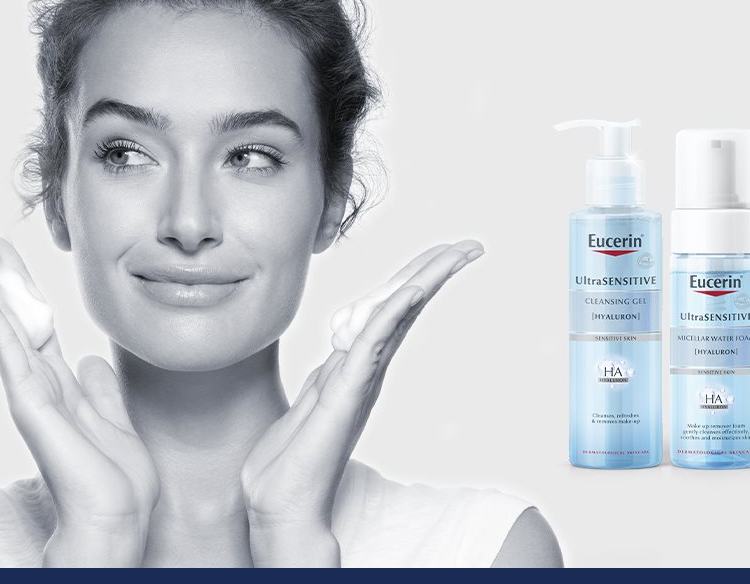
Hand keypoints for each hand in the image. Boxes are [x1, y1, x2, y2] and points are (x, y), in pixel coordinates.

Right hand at [0, 224, 155, 566]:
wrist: (115, 515)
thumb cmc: (118, 481)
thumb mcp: (116, 422)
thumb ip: (100, 390)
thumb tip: (90, 358)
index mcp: (60, 383)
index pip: (36, 319)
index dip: (21, 283)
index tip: (4, 249)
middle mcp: (37, 381)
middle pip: (12, 311)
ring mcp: (27, 389)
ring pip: (1, 321)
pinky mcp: (26, 399)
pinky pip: (6, 347)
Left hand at [239, 240, 483, 566]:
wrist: (280, 504)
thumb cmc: (287, 462)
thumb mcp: (309, 402)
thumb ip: (325, 377)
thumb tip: (338, 354)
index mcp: (355, 369)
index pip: (391, 313)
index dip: (416, 279)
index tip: (444, 253)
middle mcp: (367, 372)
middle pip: (405, 308)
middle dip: (435, 272)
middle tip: (470, 245)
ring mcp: (360, 380)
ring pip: (397, 318)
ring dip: (426, 281)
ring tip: (456, 254)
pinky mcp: (347, 392)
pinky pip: (373, 343)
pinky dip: (393, 313)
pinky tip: (412, 289)